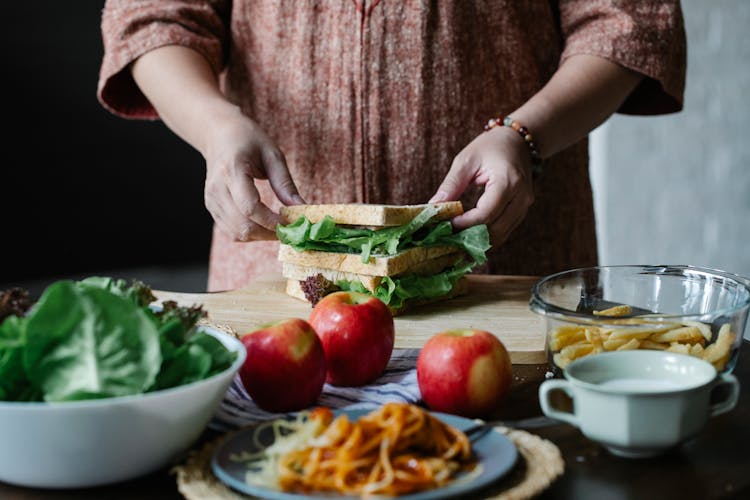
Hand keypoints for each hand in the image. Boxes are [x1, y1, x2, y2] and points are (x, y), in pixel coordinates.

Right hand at [202, 107, 304, 240]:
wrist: (218, 135)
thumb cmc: (247, 140)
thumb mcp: (272, 154)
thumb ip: (285, 183)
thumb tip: (301, 207)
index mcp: (232, 170)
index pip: (250, 207)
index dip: (272, 221)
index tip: (292, 223)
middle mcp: (217, 188)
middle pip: (243, 225)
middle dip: (269, 233)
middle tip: (290, 230)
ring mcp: (211, 200)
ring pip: (237, 233)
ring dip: (261, 236)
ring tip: (279, 228)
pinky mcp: (212, 208)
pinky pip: (231, 232)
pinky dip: (250, 234)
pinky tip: (264, 225)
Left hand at [430, 127, 534, 244]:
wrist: (518, 141)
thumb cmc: (491, 146)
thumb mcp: (466, 160)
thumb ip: (451, 184)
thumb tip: (433, 206)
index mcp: (509, 181)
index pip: (486, 212)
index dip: (466, 223)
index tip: (447, 225)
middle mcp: (522, 197)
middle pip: (496, 229)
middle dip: (471, 237)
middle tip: (447, 238)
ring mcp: (525, 206)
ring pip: (501, 235)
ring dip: (479, 242)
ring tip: (456, 242)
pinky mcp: (521, 212)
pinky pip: (505, 231)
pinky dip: (487, 237)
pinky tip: (469, 238)